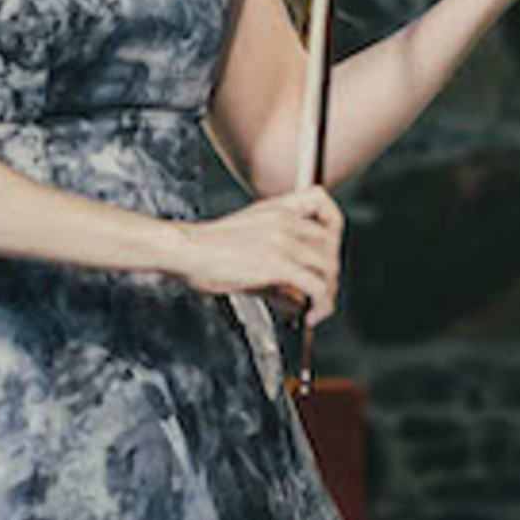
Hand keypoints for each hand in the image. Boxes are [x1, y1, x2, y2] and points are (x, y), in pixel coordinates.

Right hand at [175, 184, 343, 317]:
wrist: (185, 250)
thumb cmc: (206, 249)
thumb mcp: (247, 245)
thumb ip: (276, 269)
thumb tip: (295, 299)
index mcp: (276, 209)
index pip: (322, 203)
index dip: (334, 227)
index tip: (330, 249)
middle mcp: (285, 221)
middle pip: (330, 244)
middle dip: (330, 272)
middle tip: (320, 293)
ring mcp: (283, 241)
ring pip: (328, 268)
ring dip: (328, 293)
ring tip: (316, 309)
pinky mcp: (278, 264)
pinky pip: (316, 287)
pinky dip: (321, 305)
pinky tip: (310, 316)